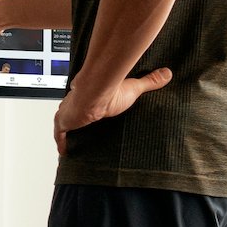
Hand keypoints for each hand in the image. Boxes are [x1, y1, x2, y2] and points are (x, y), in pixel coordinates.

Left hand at [54, 68, 172, 154]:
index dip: (87, 107)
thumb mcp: (134, 87)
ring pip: (65, 122)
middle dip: (76, 118)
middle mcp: (76, 102)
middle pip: (73, 111)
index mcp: (90, 93)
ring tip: (74, 141)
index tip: (91, 114)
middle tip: (82, 128)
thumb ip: (149, 81)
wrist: (96, 91)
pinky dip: (62, 142)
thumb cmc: (112, 89)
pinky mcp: (64, 122)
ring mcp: (68, 112)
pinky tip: (65, 152)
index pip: (86, 101)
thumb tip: (167, 74)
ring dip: (68, 129)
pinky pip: (59, 135)